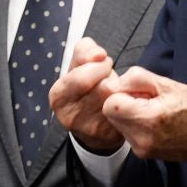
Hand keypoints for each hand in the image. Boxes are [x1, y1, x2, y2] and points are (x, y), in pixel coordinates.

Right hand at [50, 37, 122, 153]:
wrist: (92, 123)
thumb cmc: (85, 88)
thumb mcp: (77, 66)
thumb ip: (84, 51)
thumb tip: (98, 54)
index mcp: (58, 96)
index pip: (81, 77)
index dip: (97, 65)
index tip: (102, 62)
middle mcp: (70, 116)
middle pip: (102, 88)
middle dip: (110, 77)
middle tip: (110, 76)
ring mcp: (90, 128)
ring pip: (115, 99)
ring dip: (120, 89)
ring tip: (114, 88)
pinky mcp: (108, 135)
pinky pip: (124, 111)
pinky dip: (127, 101)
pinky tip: (122, 101)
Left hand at [99, 67, 186, 161]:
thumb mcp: (167, 84)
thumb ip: (135, 79)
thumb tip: (112, 83)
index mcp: (149, 119)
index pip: (110, 104)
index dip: (121, 93)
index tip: (138, 92)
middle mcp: (142, 138)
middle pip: (111, 115)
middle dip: (124, 103)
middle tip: (147, 100)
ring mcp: (142, 149)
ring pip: (118, 124)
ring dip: (129, 114)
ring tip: (152, 111)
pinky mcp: (143, 154)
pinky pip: (127, 133)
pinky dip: (135, 125)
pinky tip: (154, 122)